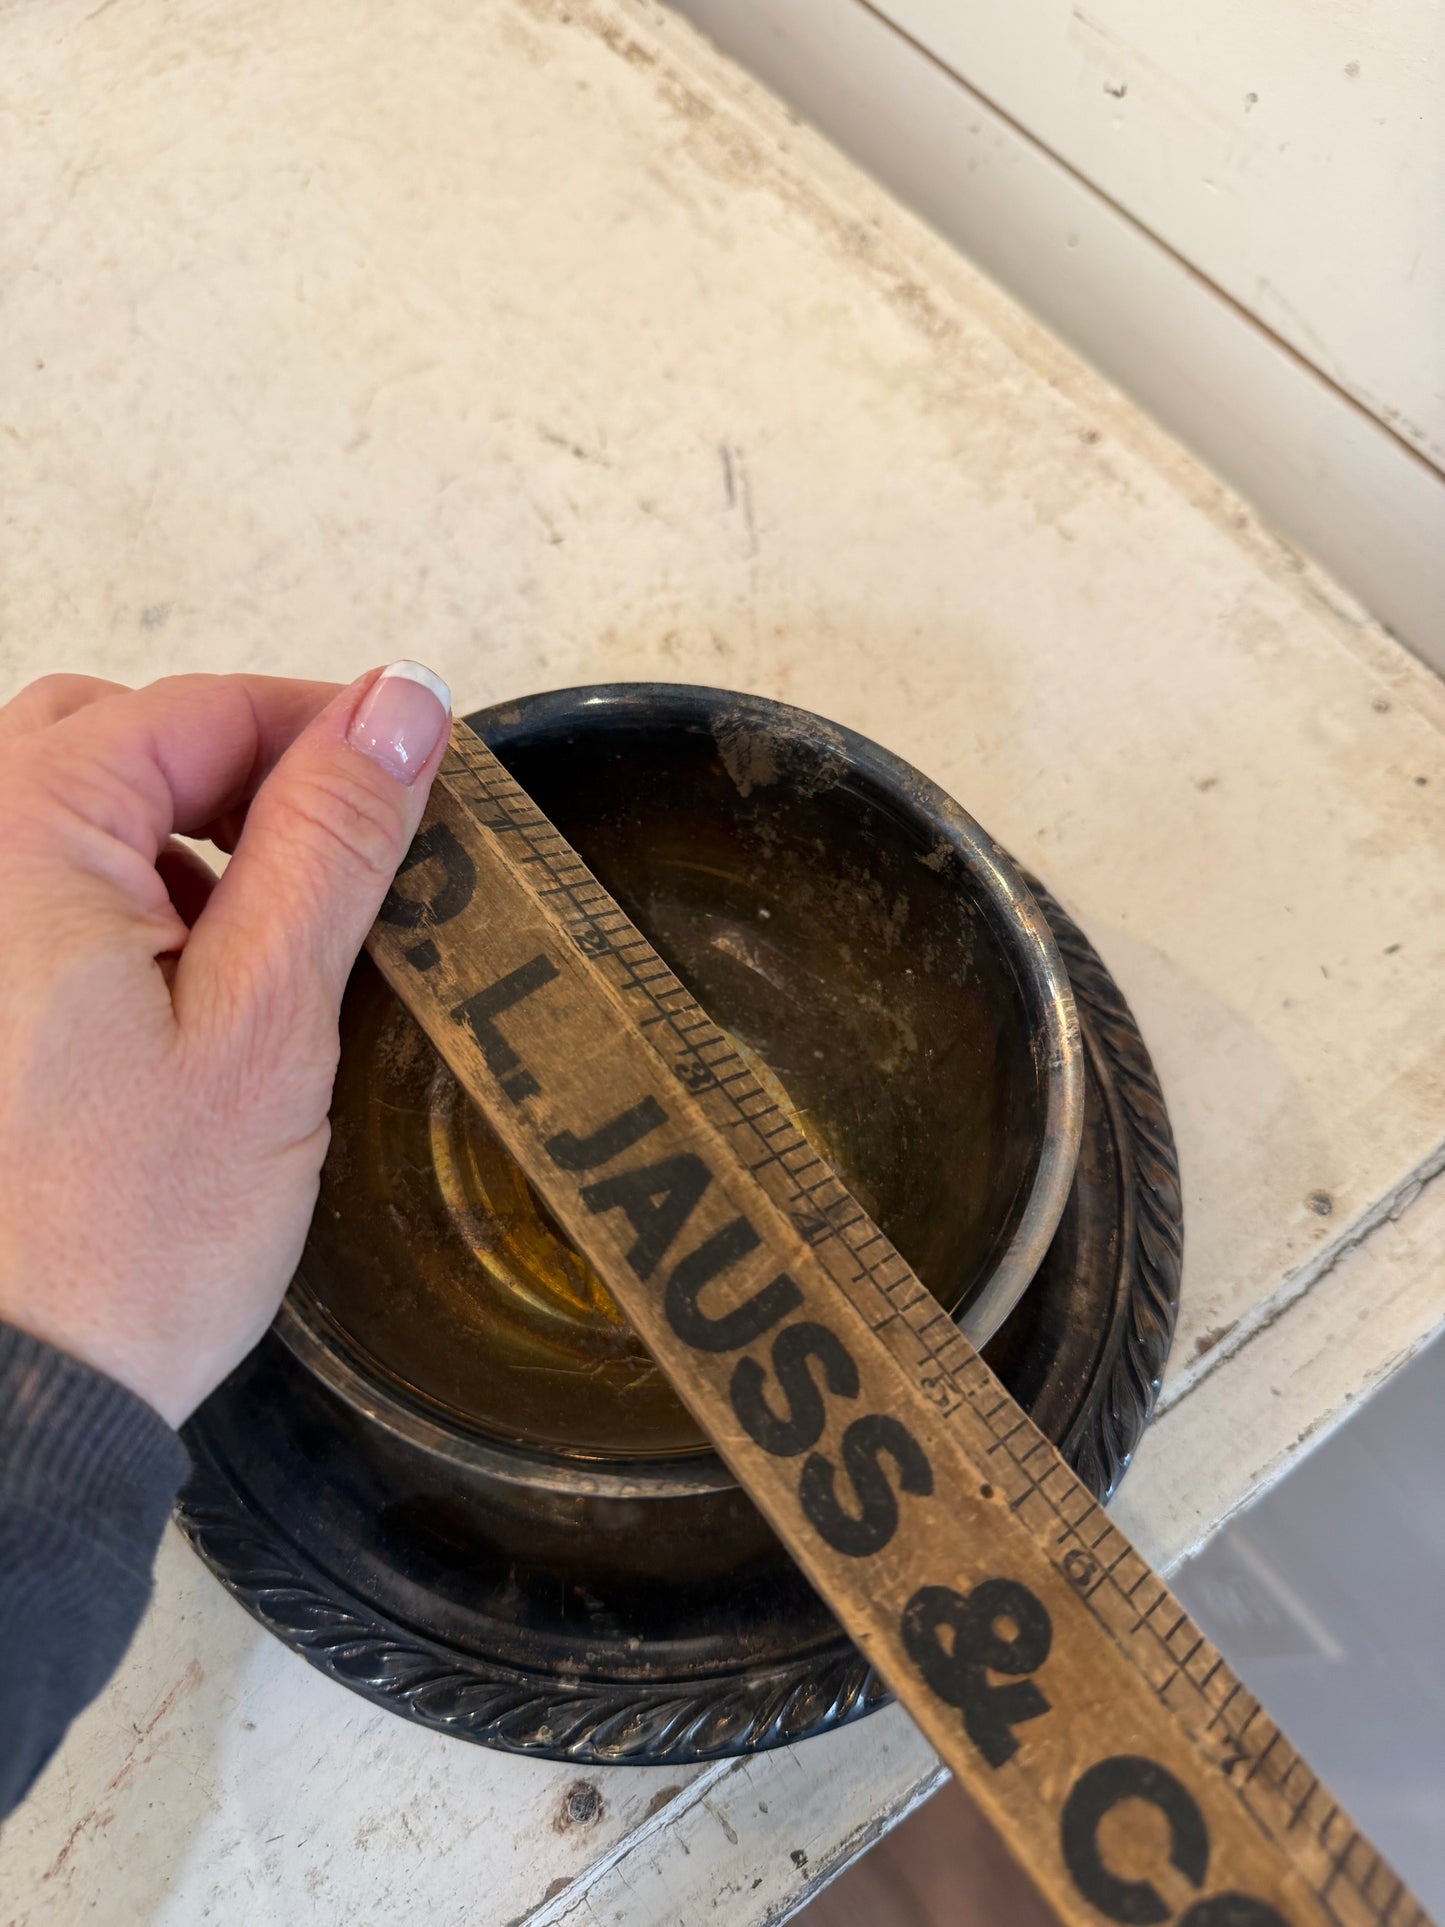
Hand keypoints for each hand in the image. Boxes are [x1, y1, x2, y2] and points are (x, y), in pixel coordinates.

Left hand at [0, 663, 450, 1426]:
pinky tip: (174, 996)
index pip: (198, 709)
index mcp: (20, 835)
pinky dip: (118, 903)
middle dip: (240, 776)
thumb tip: (400, 705)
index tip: (415, 778)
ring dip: (177, 841)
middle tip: (341, 861)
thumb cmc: (124, 1241)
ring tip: (259, 948)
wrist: (9, 1401)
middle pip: (116, 737)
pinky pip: (33, 892)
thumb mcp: (267, 1024)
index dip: (325, 730)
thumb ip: (331, 843)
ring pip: (69, 811)